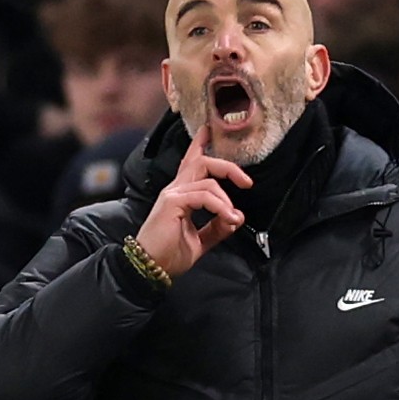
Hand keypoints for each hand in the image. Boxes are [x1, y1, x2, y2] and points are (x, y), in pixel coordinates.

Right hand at [134, 136, 250, 277]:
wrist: (151, 268)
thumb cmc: (169, 255)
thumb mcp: (200, 241)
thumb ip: (217, 228)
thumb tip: (237, 218)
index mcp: (180, 195)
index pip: (191, 163)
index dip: (200, 145)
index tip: (209, 131)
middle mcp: (175, 189)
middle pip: (203, 162)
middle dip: (228, 168)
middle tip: (247, 182)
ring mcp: (172, 194)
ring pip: (208, 180)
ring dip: (227, 200)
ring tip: (233, 218)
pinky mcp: (172, 202)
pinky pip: (204, 196)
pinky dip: (220, 206)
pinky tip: (228, 218)